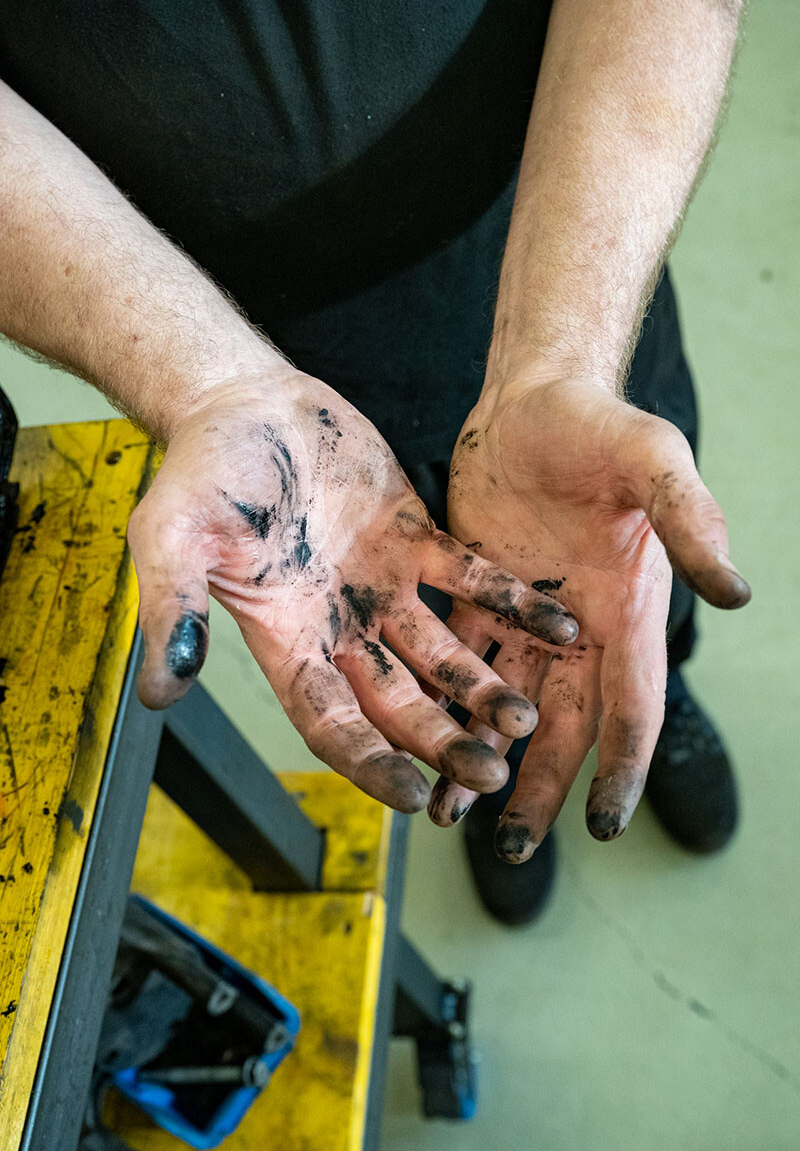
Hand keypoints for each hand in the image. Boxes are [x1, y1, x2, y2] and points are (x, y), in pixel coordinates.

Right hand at [127, 370, 578, 811]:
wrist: (245, 402)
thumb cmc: (201, 470)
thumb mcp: (171, 538)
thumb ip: (172, 609)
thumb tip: (159, 691)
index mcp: (286, 637)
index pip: (331, 720)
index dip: (370, 762)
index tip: (415, 798)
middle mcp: (341, 625)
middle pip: (398, 702)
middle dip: (443, 740)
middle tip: (491, 774)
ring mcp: (383, 586)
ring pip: (442, 651)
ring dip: (483, 686)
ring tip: (526, 718)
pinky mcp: (416, 537)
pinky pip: (471, 577)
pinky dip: (511, 601)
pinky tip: (557, 624)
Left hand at [429, 376, 749, 853]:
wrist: (534, 396)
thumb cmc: (602, 422)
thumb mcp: (652, 461)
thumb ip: (689, 522)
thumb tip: (736, 594)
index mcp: (627, 609)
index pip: (632, 705)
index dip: (622, 766)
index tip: (604, 826)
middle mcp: (579, 627)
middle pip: (563, 725)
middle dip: (542, 787)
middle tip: (513, 851)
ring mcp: (526, 616)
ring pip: (505, 705)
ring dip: (482, 757)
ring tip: (449, 813)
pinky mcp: (476, 593)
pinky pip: (458, 662)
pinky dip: (443, 704)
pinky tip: (416, 740)